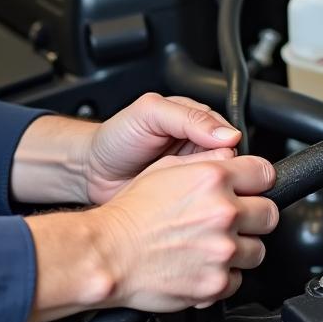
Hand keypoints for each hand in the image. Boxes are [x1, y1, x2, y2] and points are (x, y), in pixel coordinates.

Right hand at [24, 152, 278, 321]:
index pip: (266, 174)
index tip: (253, 188)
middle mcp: (223, 213)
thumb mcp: (165, 169)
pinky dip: (223, 276)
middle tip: (232, 220)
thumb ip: (206, 162)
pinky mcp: (216, 283)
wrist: (107, 254)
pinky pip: (237, 281)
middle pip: (269, 214)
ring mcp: (222, 250)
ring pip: (258, 250)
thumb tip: (231, 159)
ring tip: (212, 246)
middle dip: (254, 217)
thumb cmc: (130, 213)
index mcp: (213, 179)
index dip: (258, 182)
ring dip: (241, 249)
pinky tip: (201, 265)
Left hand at [83, 93, 242, 204]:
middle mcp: (200, 148)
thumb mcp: (150, 114)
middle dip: (216, 175)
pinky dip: (195, 207)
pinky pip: (202, 206)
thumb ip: (189, 118)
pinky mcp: (184, 200)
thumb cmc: (117, 137)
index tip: (212, 161)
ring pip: (218, 188)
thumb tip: (227, 135)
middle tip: (192, 178)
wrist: (92, 169)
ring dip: (206, 192)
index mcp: (198, 122)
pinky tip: (180, 204)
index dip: (225, 152)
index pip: (231, 138)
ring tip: (182, 190)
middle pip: (230, 165)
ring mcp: (192, 175)